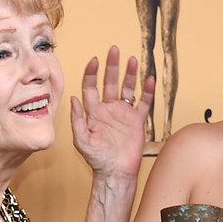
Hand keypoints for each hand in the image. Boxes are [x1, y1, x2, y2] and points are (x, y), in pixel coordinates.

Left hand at [71, 46, 154, 177]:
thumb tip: (74, 98)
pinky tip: (148, 79)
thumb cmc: (96, 158)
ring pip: (128, 89)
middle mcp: (108, 109)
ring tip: (132, 59)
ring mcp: (123, 114)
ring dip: (130, 74)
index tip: (94, 60)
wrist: (115, 172)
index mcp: (93, 111)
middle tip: (114, 50)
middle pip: (110, 82)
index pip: (91, 87)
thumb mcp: (81, 139)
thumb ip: (77, 118)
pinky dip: (147, 91)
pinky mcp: (137, 121)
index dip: (92, 73)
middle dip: (112, 66)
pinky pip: (143, 102)